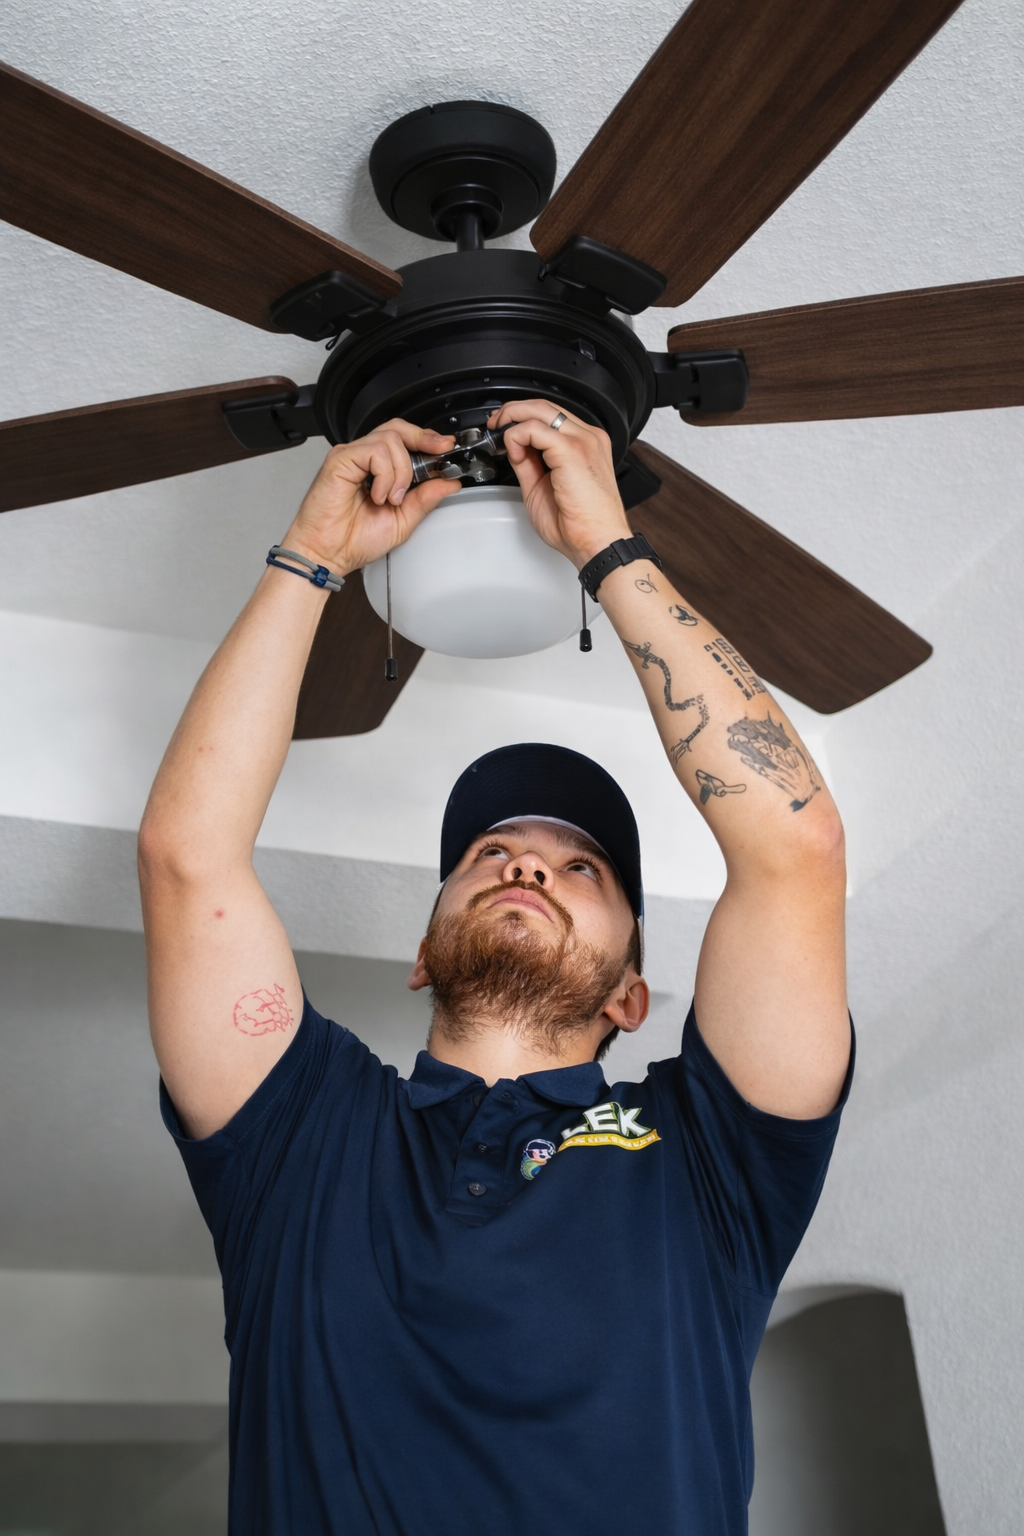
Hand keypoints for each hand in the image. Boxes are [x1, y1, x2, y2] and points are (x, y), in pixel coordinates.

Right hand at [279, 420, 461, 575]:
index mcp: (379, 470)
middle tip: (440, 452)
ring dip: (401, 472)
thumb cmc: (354, 540)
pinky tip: (378, 496)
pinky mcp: (340, 459)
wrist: (328, 555)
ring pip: (390, 440)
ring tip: (391, 499)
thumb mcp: (403, 520)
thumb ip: (425, 498)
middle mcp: (364, 458)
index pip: (405, 440)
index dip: (428, 439)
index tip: (447, 448)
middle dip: (424, 438)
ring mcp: (351, 456)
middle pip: (398, 428)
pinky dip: (384, 475)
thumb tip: (450, 482)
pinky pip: (374, 451)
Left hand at [487, 401, 631, 567]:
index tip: (504, 430)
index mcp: (586, 445)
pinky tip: (515, 454)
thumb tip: (514, 448)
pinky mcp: (572, 450)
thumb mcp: (541, 487)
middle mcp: (588, 438)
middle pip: (544, 405)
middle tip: (495, 424)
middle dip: (513, 411)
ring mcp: (583, 441)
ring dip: (513, 418)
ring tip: (500, 435)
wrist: (597, 543)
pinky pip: (534, 429)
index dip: (523, 418)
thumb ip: (528, 463)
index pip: (551, 416)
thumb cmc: (579, 526)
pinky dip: (517, 437)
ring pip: (539, 409)